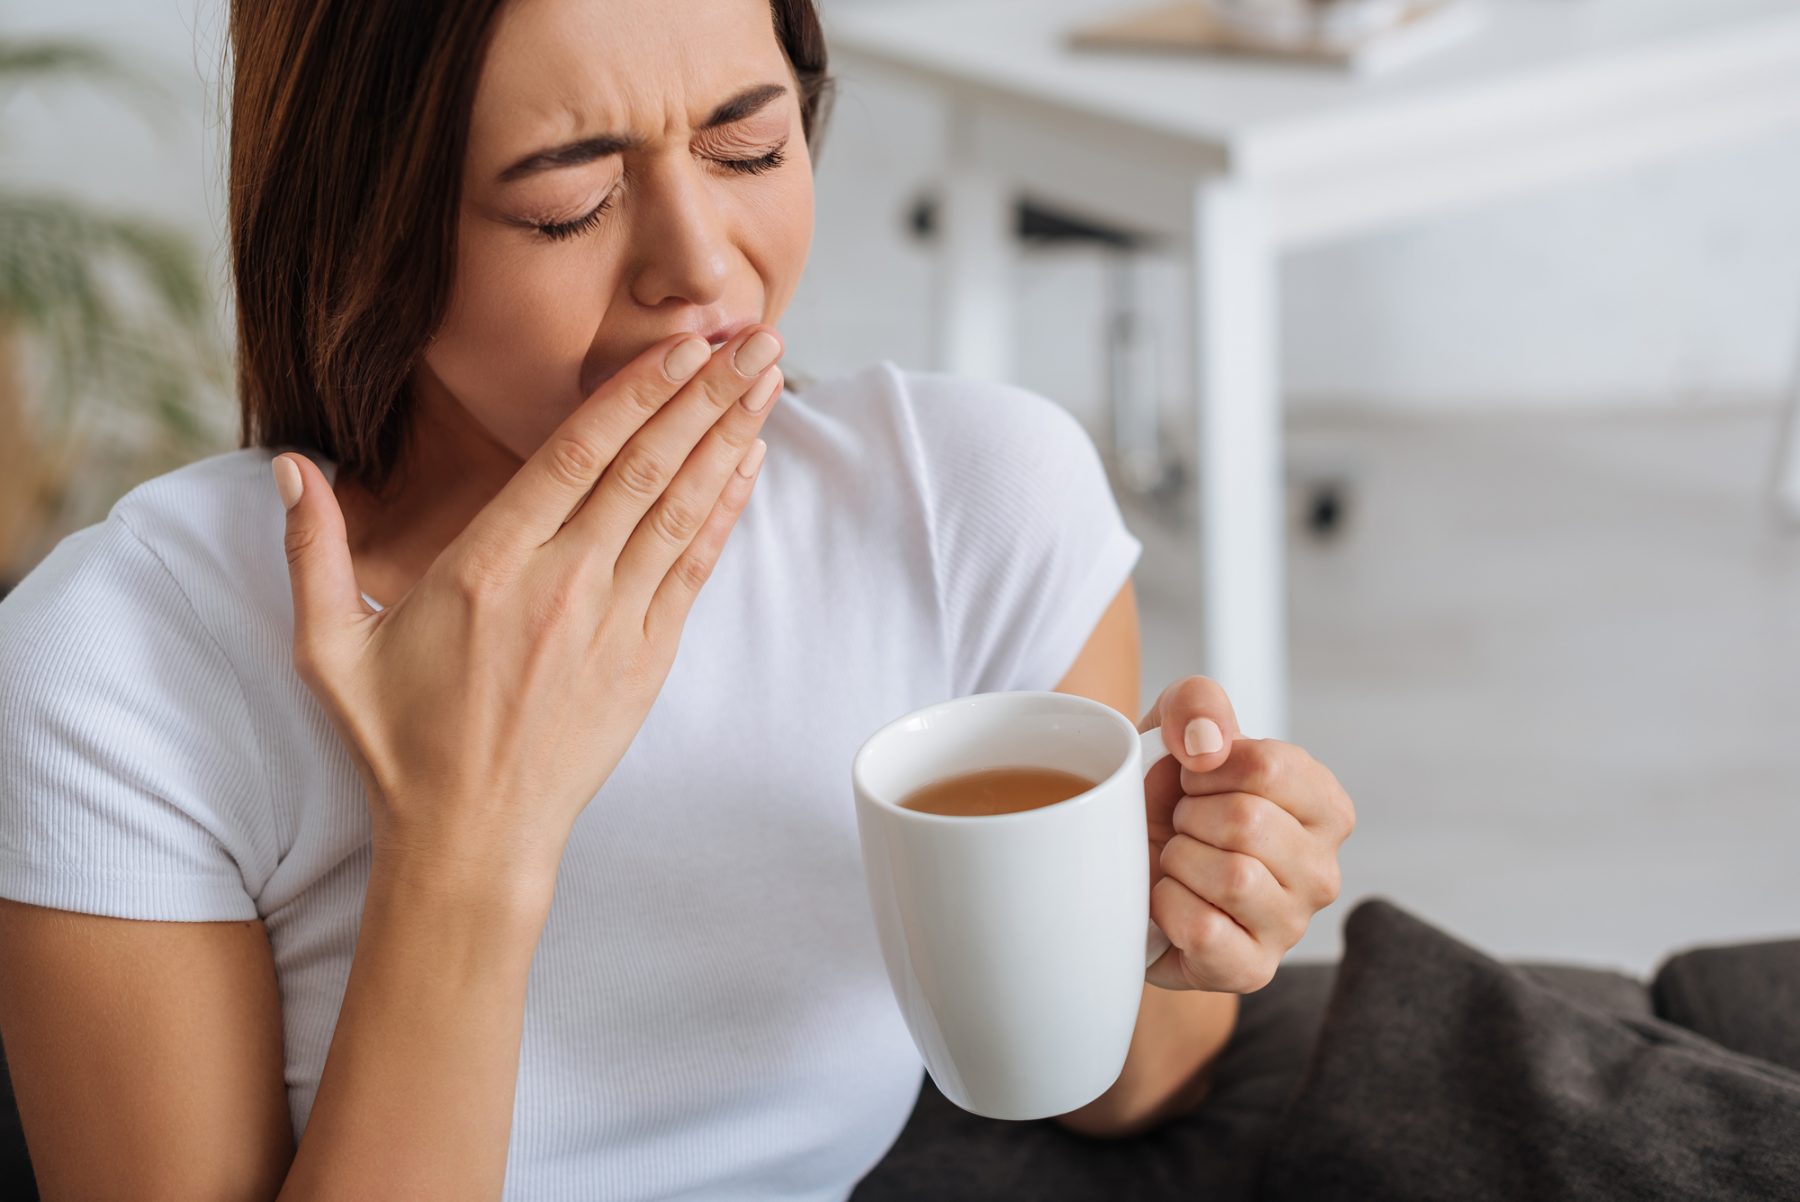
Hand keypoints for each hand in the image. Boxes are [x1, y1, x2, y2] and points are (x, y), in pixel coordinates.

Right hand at [273, 326, 785, 895]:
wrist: (473, 839)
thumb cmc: (400, 744)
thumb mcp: (329, 650)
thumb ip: (313, 552)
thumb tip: (290, 465)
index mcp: (488, 567)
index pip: (575, 456)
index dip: (633, 394)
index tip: (678, 345)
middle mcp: (562, 585)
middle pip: (645, 468)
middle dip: (706, 396)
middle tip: (757, 336)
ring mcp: (613, 623)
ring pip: (681, 510)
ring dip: (728, 440)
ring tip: (769, 381)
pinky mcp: (646, 660)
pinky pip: (694, 568)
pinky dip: (725, 512)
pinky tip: (748, 465)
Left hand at [1139, 677, 1354, 992]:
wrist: (1127, 865)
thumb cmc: (1170, 798)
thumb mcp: (1180, 729)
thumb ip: (1198, 704)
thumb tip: (1209, 744)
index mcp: (1324, 806)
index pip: (1270, 767)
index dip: (1209, 767)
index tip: (1196, 780)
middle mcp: (1322, 869)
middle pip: (1248, 822)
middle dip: (1190, 816)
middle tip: (1182, 826)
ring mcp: (1291, 925)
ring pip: (1232, 877)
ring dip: (1179, 859)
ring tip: (1178, 861)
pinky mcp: (1252, 970)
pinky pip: (1205, 931)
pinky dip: (1167, 908)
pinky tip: (1167, 901)